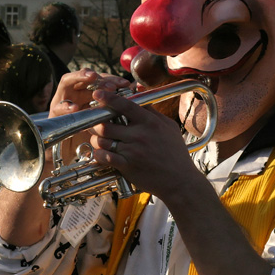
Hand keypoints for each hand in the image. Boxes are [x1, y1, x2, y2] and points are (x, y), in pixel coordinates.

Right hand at [49, 69, 131, 159]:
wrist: (72, 154)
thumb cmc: (91, 135)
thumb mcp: (106, 121)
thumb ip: (118, 107)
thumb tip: (136, 92)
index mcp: (89, 93)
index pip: (101, 80)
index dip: (113, 79)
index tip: (125, 84)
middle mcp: (76, 93)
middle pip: (85, 77)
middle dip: (99, 78)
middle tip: (111, 85)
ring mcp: (63, 101)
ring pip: (68, 81)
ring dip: (80, 78)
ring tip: (91, 77)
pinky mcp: (54, 114)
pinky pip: (58, 107)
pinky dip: (66, 106)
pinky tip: (75, 108)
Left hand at [85, 88, 203, 204]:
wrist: (180, 180)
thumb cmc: (176, 153)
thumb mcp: (169, 127)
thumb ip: (153, 111)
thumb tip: (140, 97)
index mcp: (150, 122)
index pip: (125, 105)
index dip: (108, 98)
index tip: (98, 93)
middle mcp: (139, 135)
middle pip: (106, 124)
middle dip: (96, 123)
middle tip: (95, 123)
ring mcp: (132, 151)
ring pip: (102, 140)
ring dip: (96, 140)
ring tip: (99, 140)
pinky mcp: (127, 166)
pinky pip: (104, 157)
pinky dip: (99, 155)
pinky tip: (102, 154)